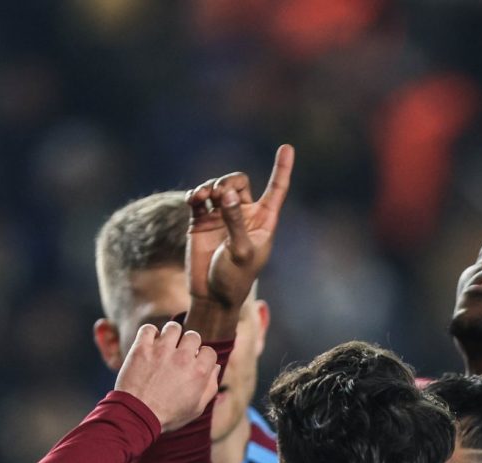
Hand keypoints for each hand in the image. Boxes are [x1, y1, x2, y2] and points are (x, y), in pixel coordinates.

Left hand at [115, 322, 220, 430]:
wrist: (137, 415)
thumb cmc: (168, 416)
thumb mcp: (196, 408)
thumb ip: (210, 387)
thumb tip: (215, 367)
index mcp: (199, 372)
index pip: (210, 351)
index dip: (203, 358)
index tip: (195, 364)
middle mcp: (183, 358)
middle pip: (193, 336)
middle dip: (189, 345)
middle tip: (180, 355)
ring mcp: (161, 350)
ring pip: (173, 328)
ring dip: (171, 335)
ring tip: (166, 346)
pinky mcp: (142, 348)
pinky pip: (148, 328)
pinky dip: (150, 334)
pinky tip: (150, 344)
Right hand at [186, 146, 294, 313]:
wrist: (211, 295)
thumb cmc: (234, 280)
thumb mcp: (240, 252)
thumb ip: (235, 222)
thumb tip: (227, 194)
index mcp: (263, 222)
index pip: (276, 190)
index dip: (282, 169)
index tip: (287, 147)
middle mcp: (244, 215)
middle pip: (239, 181)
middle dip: (229, 182)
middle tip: (219, 194)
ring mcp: (222, 216)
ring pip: (219, 187)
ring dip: (210, 186)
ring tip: (202, 197)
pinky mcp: (202, 220)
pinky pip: (200, 196)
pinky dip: (196, 194)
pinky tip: (193, 200)